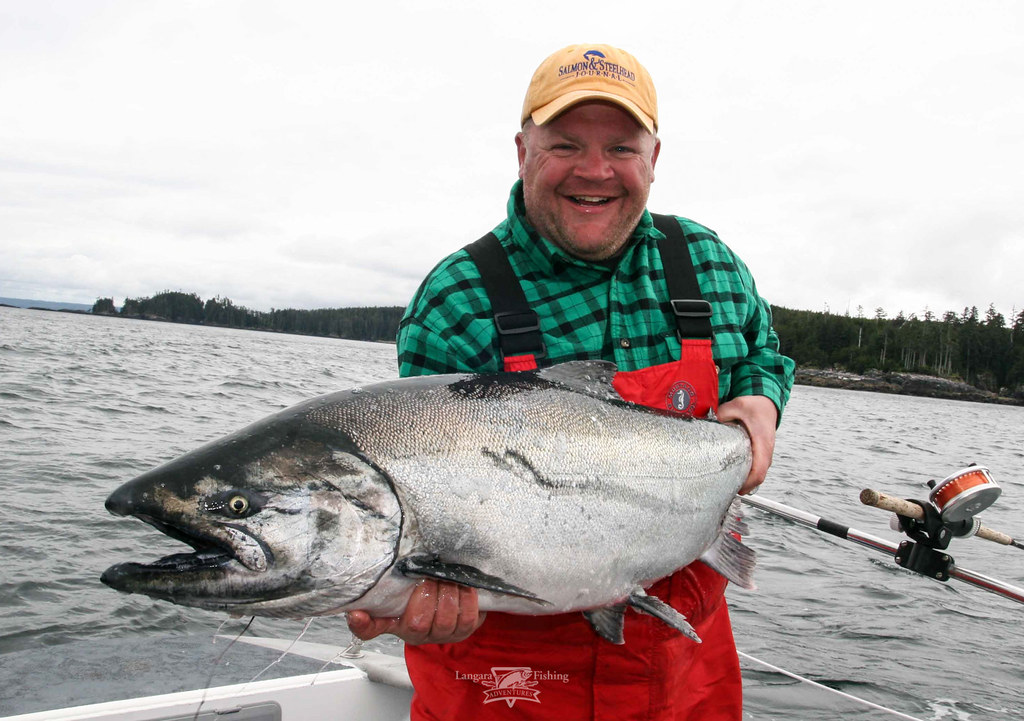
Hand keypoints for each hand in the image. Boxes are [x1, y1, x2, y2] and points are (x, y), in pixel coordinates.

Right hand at [346, 580, 485, 644]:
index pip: (370, 629)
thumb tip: (378, 558)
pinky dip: (468, 600)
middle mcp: (414, 633)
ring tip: (449, 578)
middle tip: (430, 576)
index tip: (356, 614)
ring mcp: (439, 635)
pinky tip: (464, 585)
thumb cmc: (424, 588)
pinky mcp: (463, 632)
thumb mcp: (406, 582)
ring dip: (449, 595)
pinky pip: (468, 619)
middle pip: (417, 624)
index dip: (362, 624)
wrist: (453, 594)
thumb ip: (392, 576)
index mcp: (393, 620)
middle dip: (427, 595)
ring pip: (445, 621)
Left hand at [716, 395, 777, 494]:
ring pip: (759, 474)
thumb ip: (722, 414)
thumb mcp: (737, 405)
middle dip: (744, 486)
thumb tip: (708, 424)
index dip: (749, 482)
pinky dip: (748, 475)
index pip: (759, 469)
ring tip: (728, 485)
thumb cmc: (755, 406)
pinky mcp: (762, 454)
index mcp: (762, 442)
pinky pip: (757, 469)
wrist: (767, 404)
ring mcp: (766, 453)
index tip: (736, 488)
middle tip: (726, 489)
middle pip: (759, 477)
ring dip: (746, 482)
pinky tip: (734, 476)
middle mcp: (767, 450)